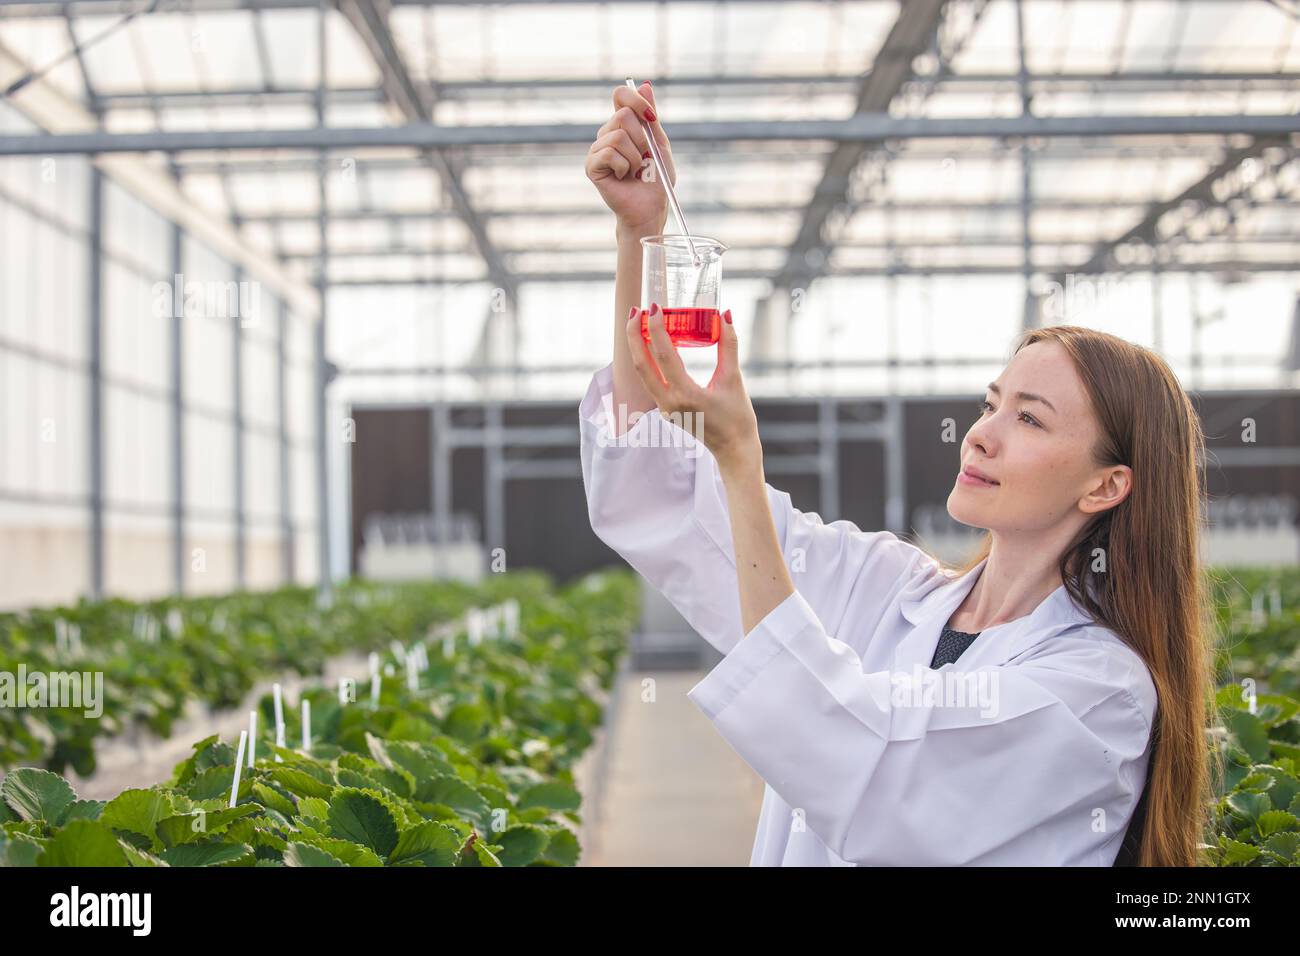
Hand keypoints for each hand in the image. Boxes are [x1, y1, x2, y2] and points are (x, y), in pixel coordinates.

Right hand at [586, 81, 675, 234]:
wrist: (650, 208)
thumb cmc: (656, 179)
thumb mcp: (659, 143)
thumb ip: (650, 116)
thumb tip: (645, 85)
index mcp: (623, 125)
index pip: (621, 95)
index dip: (637, 101)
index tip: (652, 119)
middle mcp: (607, 133)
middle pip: (623, 114)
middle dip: (642, 139)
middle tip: (644, 158)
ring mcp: (597, 149)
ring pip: (617, 135)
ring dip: (635, 156)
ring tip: (635, 171)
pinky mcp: (591, 165)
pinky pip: (609, 153)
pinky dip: (624, 166)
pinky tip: (623, 177)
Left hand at [624, 304, 760, 469]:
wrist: (734, 450)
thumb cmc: (737, 418)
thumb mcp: (734, 379)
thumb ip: (729, 346)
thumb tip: (726, 315)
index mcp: (686, 395)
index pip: (664, 356)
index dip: (656, 329)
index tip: (655, 308)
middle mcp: (669, 403)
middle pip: (641, 364)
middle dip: (634, 334)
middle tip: (636, 310)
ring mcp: (664, 408)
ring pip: (642, 373)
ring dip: (638, 347)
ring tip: (638, 322)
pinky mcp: (666, 410)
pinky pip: (650, 380)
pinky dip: (647, 360)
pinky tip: (652, 344)